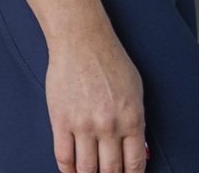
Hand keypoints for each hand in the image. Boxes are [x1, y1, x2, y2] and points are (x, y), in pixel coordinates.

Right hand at [45, 30, 147, 171]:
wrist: (81, 39)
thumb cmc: (110, 59)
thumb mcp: (135, 89)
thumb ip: (136, 121)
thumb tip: (137, 150)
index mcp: (132, 118)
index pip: (134, 165)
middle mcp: (109, 126)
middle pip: (110, 172)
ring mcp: (83, 125)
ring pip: (86, 170)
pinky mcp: (61, 120)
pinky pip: (64, 158)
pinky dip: (68, 170)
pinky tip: (72, 170)